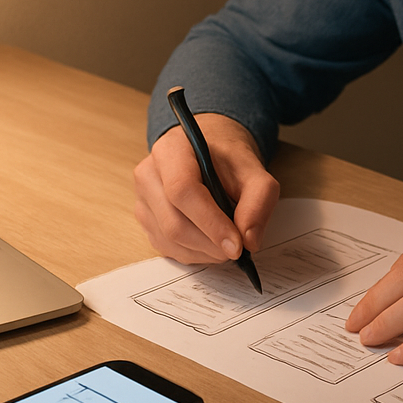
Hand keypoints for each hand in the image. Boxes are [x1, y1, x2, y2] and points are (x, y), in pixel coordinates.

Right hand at [133, 112, 279, 264]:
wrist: (210, 152)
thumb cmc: (227, 159)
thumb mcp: (254, 171)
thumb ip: (258, 201)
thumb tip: (249, 240)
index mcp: (173, 149)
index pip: (183, 190)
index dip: (211, 223)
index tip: (237, 245)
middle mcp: (150, 173)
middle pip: (174, 222)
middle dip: (210, 244)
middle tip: (238, 249)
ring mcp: (143, 198)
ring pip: (169, 239)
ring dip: (204, 252)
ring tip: (227, 244)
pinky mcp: (145, 219)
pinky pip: (166, 247)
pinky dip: (193, 253)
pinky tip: (210, 244)